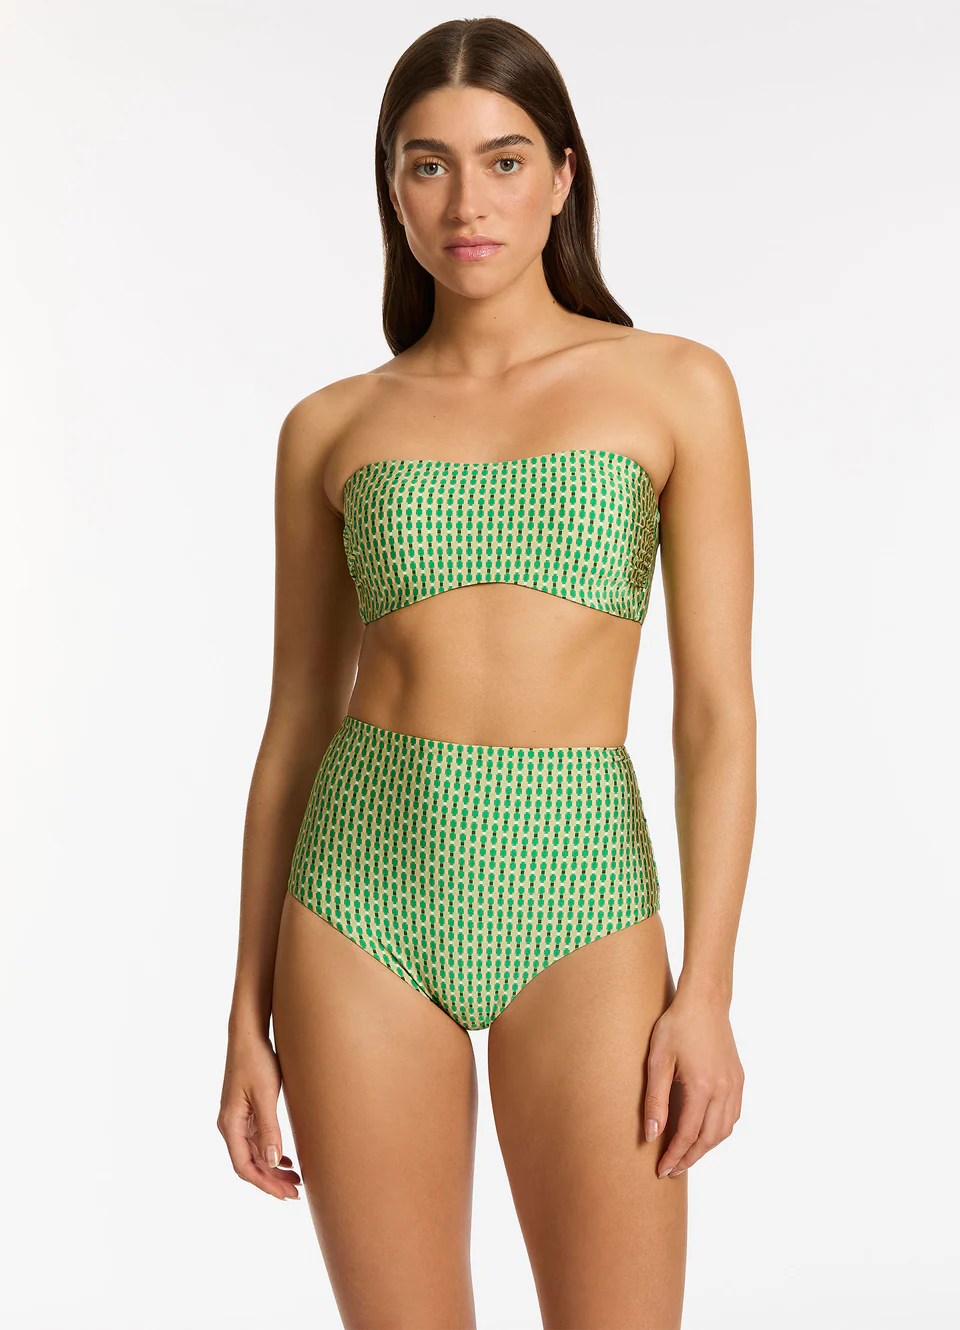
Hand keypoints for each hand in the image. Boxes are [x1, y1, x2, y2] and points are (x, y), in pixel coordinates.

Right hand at [217, 1032, 300, 1199]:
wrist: (248, 1035)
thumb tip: (272, 1162)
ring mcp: (236, 1119)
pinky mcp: (244, 1111)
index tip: (285, 1195)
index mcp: (230, 1125)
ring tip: (296, 1179)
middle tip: (297, 1192)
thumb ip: (269, 1129)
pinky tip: (285, 1158)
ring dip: (272, 1168)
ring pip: (254, 1153)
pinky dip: (270, 1152)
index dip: (264, 1184)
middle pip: (249, 1164)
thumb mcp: (266, 1095)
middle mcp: (229, 1125)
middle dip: (271, 1180)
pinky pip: (255, 1140)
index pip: (244, 1167)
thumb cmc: (256, 1061)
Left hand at [642, 989, 743, 1178]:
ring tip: (686, 1155)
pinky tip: (705, 1133)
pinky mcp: (739, 1079)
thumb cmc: (678, 1025)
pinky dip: (719, 1131)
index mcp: (702, 1086)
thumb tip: (651, 1135)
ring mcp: (735, 1085)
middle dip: (690, 1158)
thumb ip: (655, 1099)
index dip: (674, 1156)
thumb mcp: (658, 1060)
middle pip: (709, 1139)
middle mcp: (724, 1090)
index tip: (661, 1170)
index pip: (688, 1134)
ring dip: (706, 1147)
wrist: (705, 1001)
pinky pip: (733, 1115)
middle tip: (672, 1170)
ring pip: (725, 1130)